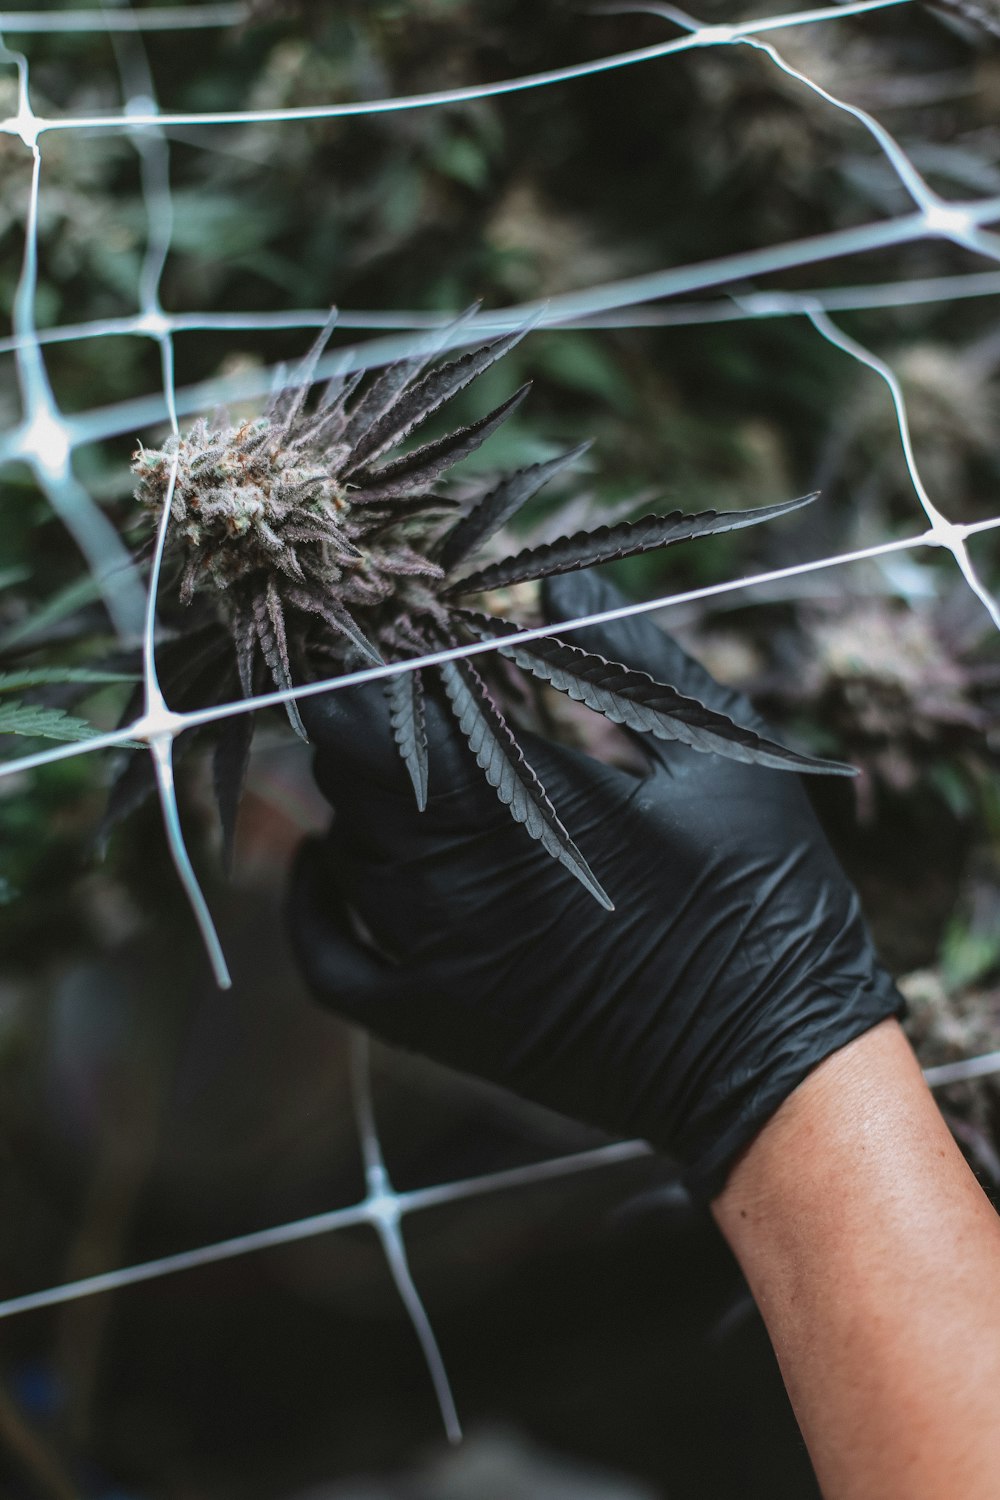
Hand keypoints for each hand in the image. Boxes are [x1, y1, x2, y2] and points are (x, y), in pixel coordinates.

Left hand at [288, 571, 901, 1199]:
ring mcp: (440, 964)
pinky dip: (312, 905)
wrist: (776, 1070)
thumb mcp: (717, 757)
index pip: (382, 718)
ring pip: (346, 852)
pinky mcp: (440, 1026)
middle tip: (405, 682)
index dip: (367, 667)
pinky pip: (331, 962)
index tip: (389, 628)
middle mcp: (458, 886)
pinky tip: (329, 860)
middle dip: (369, 721)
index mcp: (523, 808)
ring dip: (358, 796)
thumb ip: (629, 659)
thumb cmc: (766, 903)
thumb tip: (558, 581)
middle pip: (354, 777)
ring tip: (402, 755)